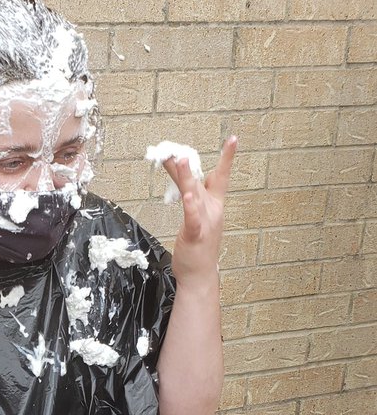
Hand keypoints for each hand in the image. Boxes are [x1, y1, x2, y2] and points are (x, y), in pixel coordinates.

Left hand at [163, 135, 236, 282]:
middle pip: (202, 181)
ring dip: (188, 177)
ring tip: (182, 160)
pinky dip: (190, 207)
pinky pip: (192, 218)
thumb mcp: (194, 217)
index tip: (234, 138)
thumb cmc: (197, 248)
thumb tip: (185, 181)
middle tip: (183, 146)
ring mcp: (205, 222)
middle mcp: (212, 210)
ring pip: (195, 195)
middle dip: (192, 163)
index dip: (227, 158)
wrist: (200, 276)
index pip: (221, 177)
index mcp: (214, 206)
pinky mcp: (195, 234)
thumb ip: (191, 198)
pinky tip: (187, 196)